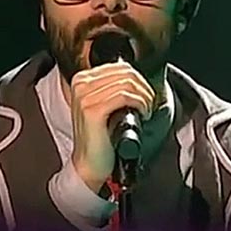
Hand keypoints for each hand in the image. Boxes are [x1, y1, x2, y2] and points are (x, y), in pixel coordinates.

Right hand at [69, 60, 154, 192]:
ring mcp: (84, 96)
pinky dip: (140, 103)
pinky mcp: (92, 109)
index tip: (147, 95)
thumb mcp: (103, 105)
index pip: (120, 66)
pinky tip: (143, 114)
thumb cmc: (100, 137)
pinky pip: (124, 96)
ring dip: (144, 97)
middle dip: (144, 88)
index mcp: (82, 79)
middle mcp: (80, 83)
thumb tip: (138, 80)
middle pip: (125, 72)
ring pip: (127, 83)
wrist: (89, 164)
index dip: (140, 79)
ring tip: (146, 111)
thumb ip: (114, 88)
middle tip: (150, 104)